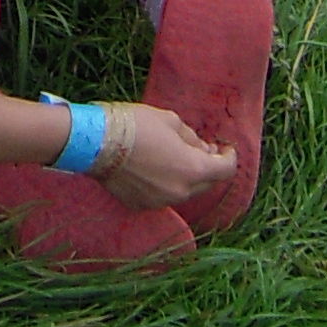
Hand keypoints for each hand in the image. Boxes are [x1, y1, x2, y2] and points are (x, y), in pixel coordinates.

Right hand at [96, 104, 239, 213]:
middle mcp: (181, 192)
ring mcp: (161, 202)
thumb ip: (192, 138)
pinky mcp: (141, 205)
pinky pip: (162, 195)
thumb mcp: (171, 121)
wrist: (97, 143)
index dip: (229, 156)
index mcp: (193, 170)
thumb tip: (202, 148)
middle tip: (201, 148)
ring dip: (185, 175)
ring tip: (173, 155)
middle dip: (207, 166)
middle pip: (206, 183)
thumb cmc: (136, 125)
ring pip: (184, 190)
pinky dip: (164, 183)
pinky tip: (153, 166)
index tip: (225, 147)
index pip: (225, 170)